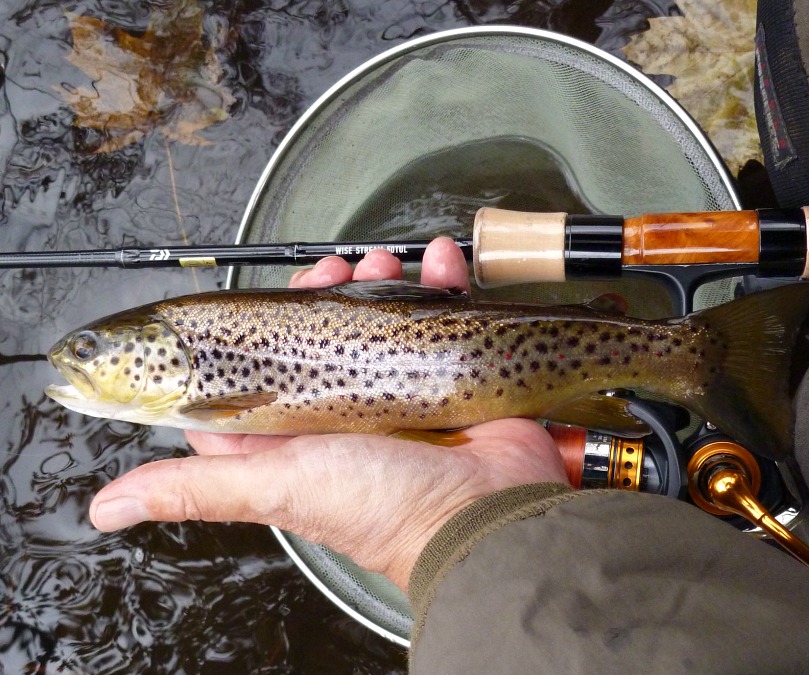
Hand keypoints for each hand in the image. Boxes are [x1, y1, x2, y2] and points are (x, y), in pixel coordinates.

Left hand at [89, 238, 567, 589]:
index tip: (262, 301)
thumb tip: (106, 508)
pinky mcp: (448, 369)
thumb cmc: (378, 505)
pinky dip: (444, 280)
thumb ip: (194, 489)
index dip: (253, 332)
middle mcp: (345, 408)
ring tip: (383, 265)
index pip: (257, 373)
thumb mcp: (276, 487)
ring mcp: (400, 386)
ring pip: (379, 317)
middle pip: (322, 333)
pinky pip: (442, 313)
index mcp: (298, 432)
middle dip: (326, 294)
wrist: (481, 511)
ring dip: (378, 280)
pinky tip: (443, 261)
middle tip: (333, 273)